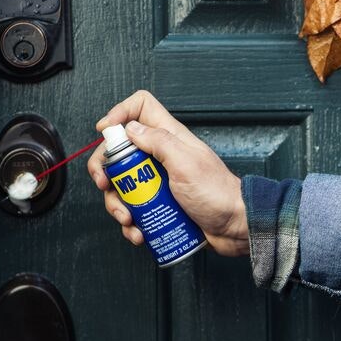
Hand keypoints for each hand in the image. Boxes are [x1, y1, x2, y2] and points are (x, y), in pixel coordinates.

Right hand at [87, 91, 249, 256]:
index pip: (141, 108)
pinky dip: (131, 223)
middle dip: (107, 169)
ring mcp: (159, 181)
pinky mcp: (160, 205)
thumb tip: (130, 128)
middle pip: (121, 151)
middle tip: (105, 185)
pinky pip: (135, 210)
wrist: (235, 228)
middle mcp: (161, 156)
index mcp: (169, 138)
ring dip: (117, 204)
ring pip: (123, 185)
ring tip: (128, 219)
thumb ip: (158, 141)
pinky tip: (138, 232)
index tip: (105, 133)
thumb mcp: (186, 163)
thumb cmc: (218, 194)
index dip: (119, 114)